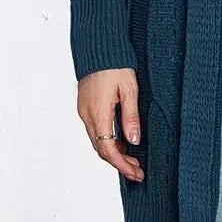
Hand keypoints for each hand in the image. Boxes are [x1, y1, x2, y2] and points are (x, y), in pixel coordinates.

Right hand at [77, 67, 143, 181]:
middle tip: (137, 171)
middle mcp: (87, 115)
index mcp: (98, 113)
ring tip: (132, 160)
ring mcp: (84, 111)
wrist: (98, 47)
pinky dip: (108, 141)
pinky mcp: (85, 106)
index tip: (135, 173)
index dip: (122, 165)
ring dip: (114, 153)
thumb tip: (133, 141)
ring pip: (97, 141)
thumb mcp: (130, 90)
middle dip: (119, 163)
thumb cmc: (115, 64)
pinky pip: (95, 131)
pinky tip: (121, 142)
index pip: (108, 149)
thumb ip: (130, 117)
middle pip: (101, 149)